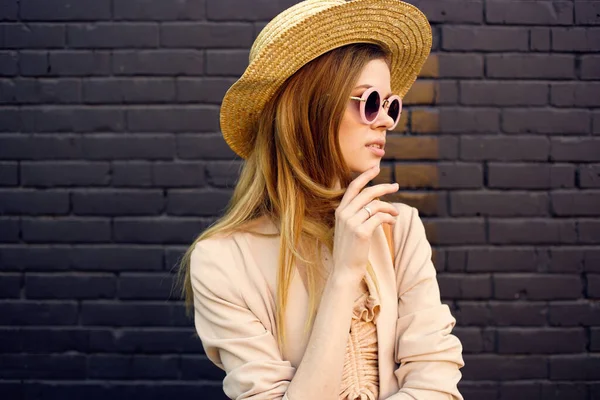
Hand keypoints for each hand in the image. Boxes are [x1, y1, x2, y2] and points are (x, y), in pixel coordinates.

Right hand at [332, 166, 398, 282]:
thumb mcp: (348, 228)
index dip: (365, 176)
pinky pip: (380, 218)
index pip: (353, 187)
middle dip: (384, 187)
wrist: (344, 270)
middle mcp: (344, 214)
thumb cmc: (349, 250)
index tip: (376, 168)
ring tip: (396, 214)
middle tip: (396, 186)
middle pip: (367, 193)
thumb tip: (375, 203)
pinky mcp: (361, 232)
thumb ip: (356, 214)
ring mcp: (352, 223)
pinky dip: (389, 218)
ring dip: (390, 207)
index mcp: (339, 211)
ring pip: (376, 205)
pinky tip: (393, 223)